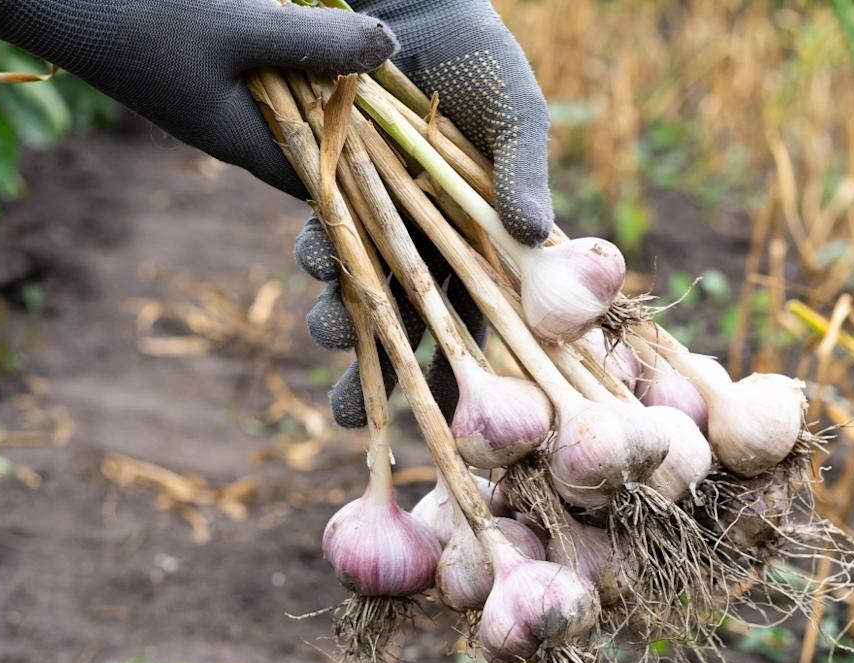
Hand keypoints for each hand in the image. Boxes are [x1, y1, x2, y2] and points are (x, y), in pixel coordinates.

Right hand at [0, 0, 397, 196]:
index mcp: (242, 142)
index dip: (377, 173)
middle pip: (317, 144)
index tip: (431, 160)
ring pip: (297, 104)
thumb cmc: (143, 11)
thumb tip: (391, 50)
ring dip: (336, 87)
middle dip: (367, 130)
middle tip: (425, 114)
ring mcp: (220, 99)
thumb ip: (315, 41)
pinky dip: (302, 57)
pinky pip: (272, 73)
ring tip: (391, 73)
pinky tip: (330, 33)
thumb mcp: (240, 25)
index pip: (326, 179)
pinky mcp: (210, 66)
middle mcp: (235, 131)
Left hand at [300, 0, 551, 426]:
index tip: (444, 429)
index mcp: (491, 237)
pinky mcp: (335, 190)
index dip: (465, 376)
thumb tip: (538, 234)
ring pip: (363, 289)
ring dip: (344, 319)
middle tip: (348, 416)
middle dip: (378, 374)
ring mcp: (383, 217)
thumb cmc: (477, 50)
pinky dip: (322, 253)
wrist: (406, 0)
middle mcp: (436, 239)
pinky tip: (315, 256)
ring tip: (328, 331)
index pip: (486, 321)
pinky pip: (329, 236)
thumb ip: (524, 168)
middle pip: (412, 325)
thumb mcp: (514, 104)